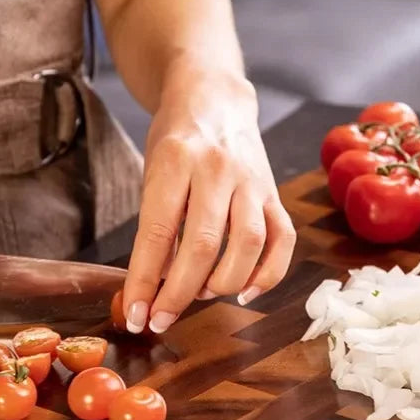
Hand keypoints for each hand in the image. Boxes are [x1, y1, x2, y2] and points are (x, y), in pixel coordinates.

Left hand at [122, 65, 295, 333]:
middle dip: (179, 294)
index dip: (145, 281)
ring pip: (247, 246)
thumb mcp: (153, 173)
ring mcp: (252, 182)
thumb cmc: (176, 141)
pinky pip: (282, 241)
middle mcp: (218, 170)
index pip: (158, 233)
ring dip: (223, 284)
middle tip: (162, 320)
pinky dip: (268, 273)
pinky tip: (247, 291)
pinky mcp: (275, 194)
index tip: (136, 315)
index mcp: (177, 161)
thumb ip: (158, 226)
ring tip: (203, 295)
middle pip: (203, 246)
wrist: (215, 99)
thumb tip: (155, 288)